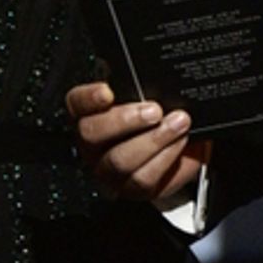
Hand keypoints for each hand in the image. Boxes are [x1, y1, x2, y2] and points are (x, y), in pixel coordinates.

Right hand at [66, 79, 208, 205]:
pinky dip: (166, 158)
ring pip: (119, 160)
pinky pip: (143, 179)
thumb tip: (148, 73)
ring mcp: (109, 170)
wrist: (185, 138)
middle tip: (154, 110)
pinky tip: (180, 142)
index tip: (108, 92)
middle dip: (125, 120)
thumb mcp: (150, 90)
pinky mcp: (132, 189)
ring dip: (153, 140)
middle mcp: (93, 144)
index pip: (77, 103)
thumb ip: (142, 80)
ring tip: (178, 124)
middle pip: (92, 134)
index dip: (89, 98)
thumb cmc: (161, 111)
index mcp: (90, 113)